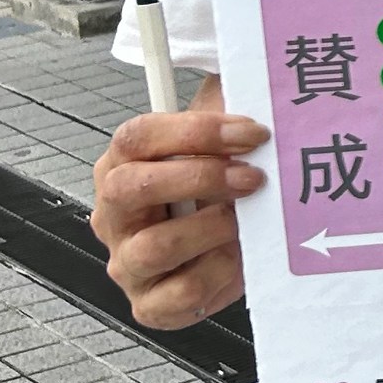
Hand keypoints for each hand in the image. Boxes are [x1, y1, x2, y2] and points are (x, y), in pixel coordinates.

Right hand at [90, 111, 267, 328]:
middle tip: (254, 177)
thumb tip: (267, 79)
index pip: (137, 136)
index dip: (196, 131)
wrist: (229, 251)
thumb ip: (233, 116)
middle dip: (200, 177)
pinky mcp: (149, 303)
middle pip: (132, 186)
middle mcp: (115, 213)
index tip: (253, 132)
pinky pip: (178, 294)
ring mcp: (127, 260)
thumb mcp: (227, 145)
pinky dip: (218, 275)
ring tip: (247, 221)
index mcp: (124, 164)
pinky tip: (240, 258)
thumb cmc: (223, 188)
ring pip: (156, 246)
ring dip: (213, 230)